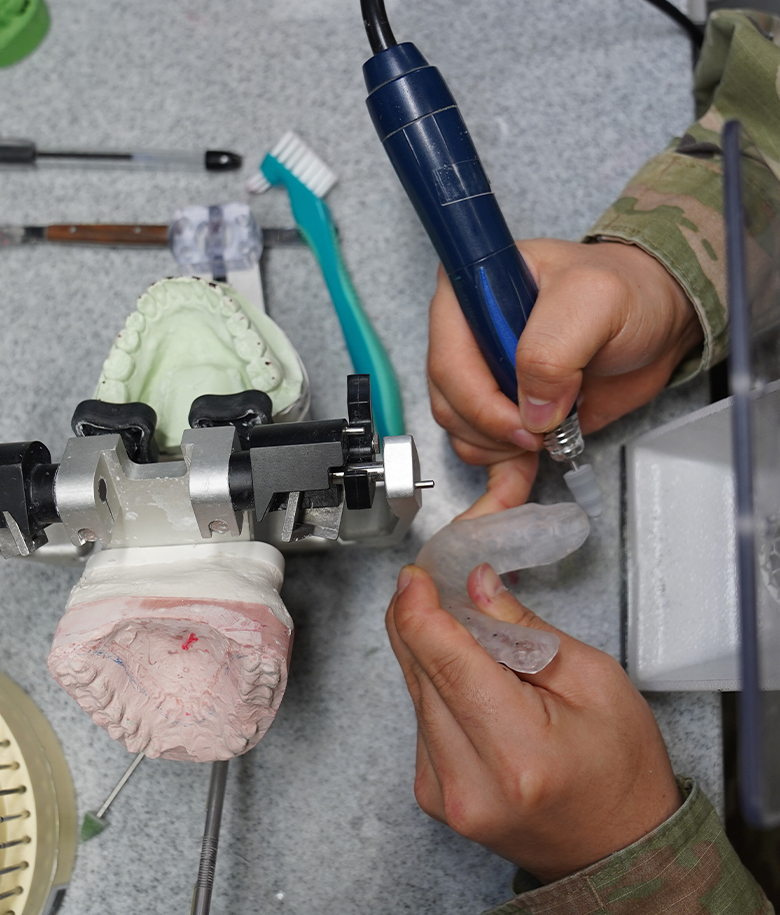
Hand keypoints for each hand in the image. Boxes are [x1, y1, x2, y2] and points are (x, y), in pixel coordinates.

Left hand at [386, 562, 680, 883]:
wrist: (619, 851)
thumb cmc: (621, 772)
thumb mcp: (593, 680)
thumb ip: (524, 629)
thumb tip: (475, 585)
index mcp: (516, 751)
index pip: (445, 662)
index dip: (420, 608)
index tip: (416, 574)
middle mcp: (468, 781)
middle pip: (420, 672)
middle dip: (424, 617)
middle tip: (442, 581)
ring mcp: (444, 793)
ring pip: (415, 691)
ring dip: (430, 650)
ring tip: (471, 634)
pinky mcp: (433, 793)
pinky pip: (421, 717)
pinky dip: (437, 684)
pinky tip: (469, 676)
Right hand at [428, 239, 702, 515]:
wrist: (657, 321)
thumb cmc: (626, 291)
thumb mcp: (594, 300)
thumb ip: (552, 350)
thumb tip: (530, 410)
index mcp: (471, 294)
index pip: (449, 361)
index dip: (480, 400)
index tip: (524, 421)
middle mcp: (467, 335)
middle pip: (450, 403)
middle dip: (495, 429)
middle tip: (542, 430)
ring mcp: (484, 376)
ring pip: (463, 432)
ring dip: (501, 450)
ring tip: (547, 438)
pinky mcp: (505, 411)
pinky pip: (484, 452)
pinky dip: (498, 477)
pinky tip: (511, 489)